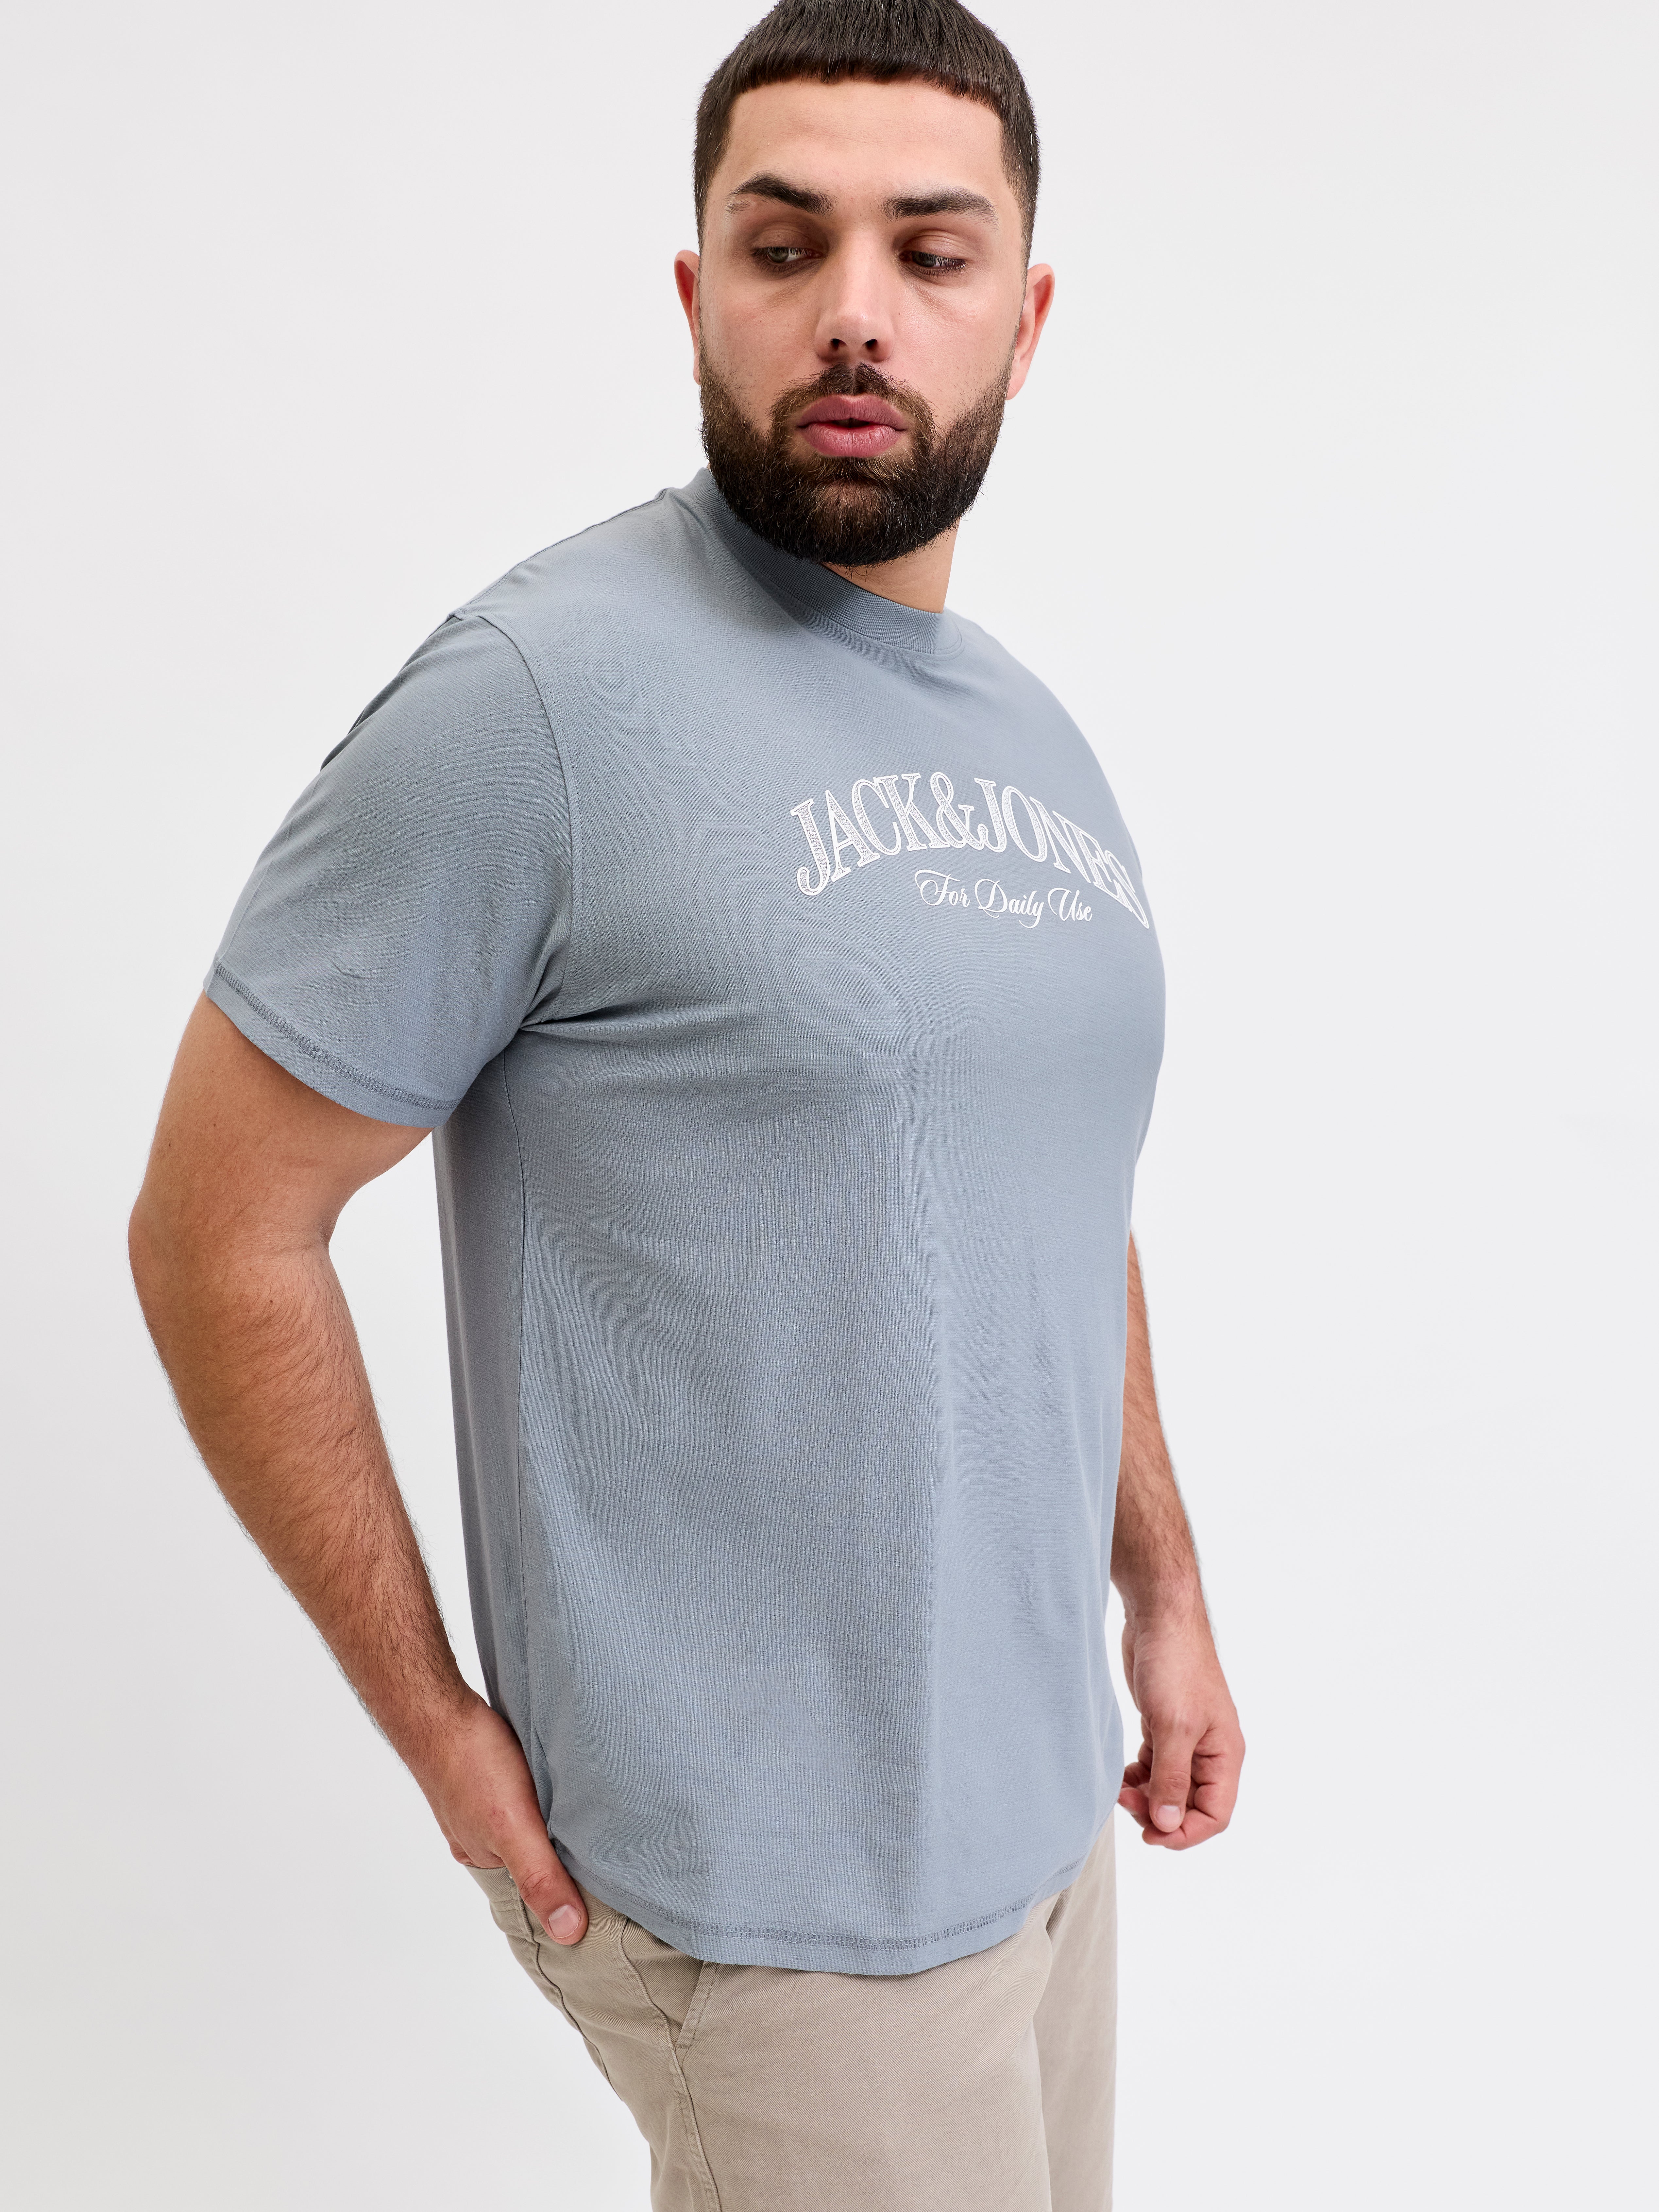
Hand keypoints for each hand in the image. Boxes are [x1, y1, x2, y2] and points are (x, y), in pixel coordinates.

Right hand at [409, 1690, 588, 1942]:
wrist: (438, 1706)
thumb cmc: (471, 1765)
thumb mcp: (512, 1828)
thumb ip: (539, 1877)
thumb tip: (570, 1933)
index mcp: (485, 1858)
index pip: (535, 1888)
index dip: (569, 1890)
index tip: (612, 1891)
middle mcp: (483, 1834)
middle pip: (535, 1853)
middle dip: (568, 1853)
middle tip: (613, 1848)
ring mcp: (484, 1801)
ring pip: (531, 1820)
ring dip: (556, 1817)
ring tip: (594, 1812)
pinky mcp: (492, 1770)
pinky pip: (525, 1790)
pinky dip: (543, 1789)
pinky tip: (562, 1777)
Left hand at [1117, 1603, 1243, 1849]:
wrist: (1158, 1617)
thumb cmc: (1176, 1665)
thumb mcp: (1174, 1726)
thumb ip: (1171, 1777)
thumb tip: (1167, 1824)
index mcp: (1225, 1755)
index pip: (1215, 1815)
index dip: (1185, 1833)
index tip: (1150, 1835)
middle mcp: (1210, 1752)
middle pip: (1189, 1806)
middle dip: (1159, 1813)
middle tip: (1126, 1802)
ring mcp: (1186, 1739)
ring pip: (1169, 1788)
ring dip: (1145, 1796)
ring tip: (1120, 1789)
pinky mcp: (1163, 1727)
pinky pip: (1154, 1766)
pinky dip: (1138, 1776)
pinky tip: (1121, 1774)